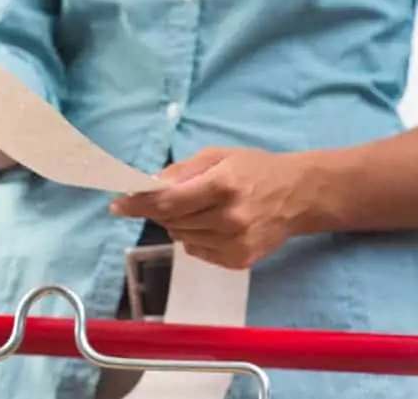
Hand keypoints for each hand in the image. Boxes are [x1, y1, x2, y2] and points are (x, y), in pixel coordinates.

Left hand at [111, 147, 321, 268]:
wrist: (300, 195)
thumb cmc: (255, 169)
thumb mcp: (218, 156)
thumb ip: (181, 171)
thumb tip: (146, 185)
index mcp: (223, 185)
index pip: (168, 202)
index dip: (138, 204)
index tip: (117, 205)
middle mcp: (230, 218)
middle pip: (171, 221)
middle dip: (158, 210)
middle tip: (161, 198)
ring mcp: (236, 243)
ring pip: (181, 237)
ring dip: (176, 223)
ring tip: (196, 208)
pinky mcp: (240, 261)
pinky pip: (197, 252)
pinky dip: (193, 238)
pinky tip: (209, 223)